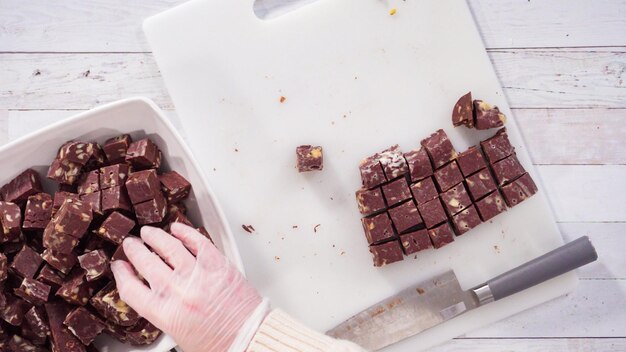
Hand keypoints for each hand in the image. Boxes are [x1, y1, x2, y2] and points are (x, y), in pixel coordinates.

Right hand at [111, 223, 261, 351]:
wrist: (250, 339)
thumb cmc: (219, 344)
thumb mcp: (179, 336)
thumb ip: (164, 314)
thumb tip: (155, 298)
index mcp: (165, 314)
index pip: (131, 289)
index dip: (121, 275)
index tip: (118, 266)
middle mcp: (179, 291)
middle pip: (147, 263)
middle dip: (134, 250)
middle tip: (130, 244)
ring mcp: (199, 275)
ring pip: (170, 247)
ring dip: (156, 236)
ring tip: (149, 232)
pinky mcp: (218, 264)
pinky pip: (198, 242)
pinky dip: (185, 232)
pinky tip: (177, 229)